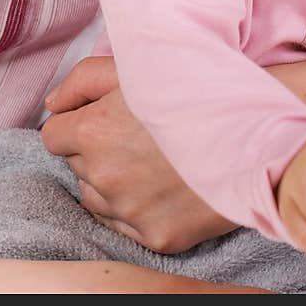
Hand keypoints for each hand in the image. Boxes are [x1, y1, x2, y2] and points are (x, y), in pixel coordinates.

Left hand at [41, 55, 233, 252]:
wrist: (252, 130)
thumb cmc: (190, 89)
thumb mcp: (131, 67)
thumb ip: (80, 81)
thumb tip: (52, 106)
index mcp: (92, 132)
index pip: (53, 136)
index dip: (77, 125)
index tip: (102, 120)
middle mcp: (104, 176)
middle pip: (77, 167)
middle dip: (96, 152)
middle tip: (136, 136)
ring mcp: (130, 211)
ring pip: (96, 200)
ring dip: (111, 183)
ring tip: (150, 162)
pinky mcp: (156, 237)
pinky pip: (125, 225)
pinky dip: (137, 209)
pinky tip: (163, 186)